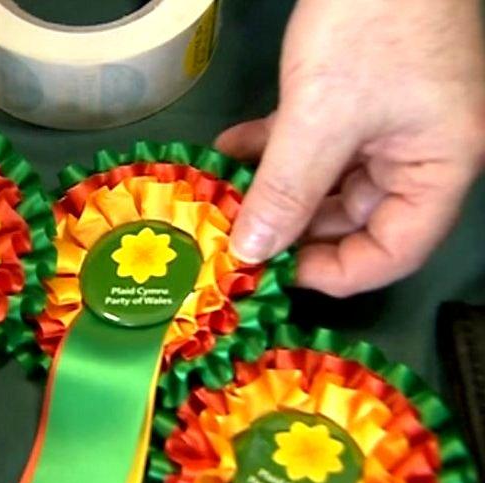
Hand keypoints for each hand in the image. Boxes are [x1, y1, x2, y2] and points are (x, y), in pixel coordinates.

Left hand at [218, 0, 484, 296]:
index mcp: (439, 168)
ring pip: (329, 181)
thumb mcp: (321, 117)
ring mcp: (389, 124)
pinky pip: (317, 142)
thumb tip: (252, 252)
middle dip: (294, 229)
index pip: (396, 250)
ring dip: (277, 189)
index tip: (276, 272)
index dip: (337, 272)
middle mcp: (419, 153)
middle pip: (357, 218)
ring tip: (225, 200)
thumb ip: (287, 189)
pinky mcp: (359, 96)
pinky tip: (231, 151)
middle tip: (236, 238)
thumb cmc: (368, 28)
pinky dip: (276, 149)